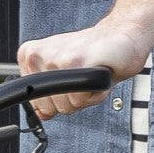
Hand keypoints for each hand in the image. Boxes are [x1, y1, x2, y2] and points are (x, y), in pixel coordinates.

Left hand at [14, 23, 151, 117]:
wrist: (123, 37)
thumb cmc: (94, 54)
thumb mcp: (65, 76)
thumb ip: (50, 95)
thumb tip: (41, 115)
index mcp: (30, 55)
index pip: (36, 104)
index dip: (59, 101)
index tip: (71, 83)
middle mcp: (39, 55)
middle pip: (50, 108)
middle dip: (72, 100)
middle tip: (85, 78)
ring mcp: (56, 58)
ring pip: (66, 105)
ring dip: (86, 97)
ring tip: (93, 75)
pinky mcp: (75, 61)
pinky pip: (80, 99)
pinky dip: (95, 95)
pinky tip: (100, 75)